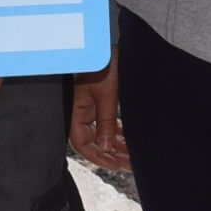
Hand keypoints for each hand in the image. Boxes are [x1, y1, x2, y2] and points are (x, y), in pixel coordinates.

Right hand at [70, 57, 128, 172]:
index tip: (115, 166)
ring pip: (103, 134)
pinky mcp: (102, 102)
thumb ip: (105, 123)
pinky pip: (109, 124)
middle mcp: (82, 112)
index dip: (98, 157)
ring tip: (133, 156)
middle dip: (111, 154)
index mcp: (76, 111)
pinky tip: (131, 140)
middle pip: (94, 142)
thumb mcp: (107, 96)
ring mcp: (92, 108)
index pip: (82, 143)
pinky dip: (119, 133)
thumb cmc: (105, 65)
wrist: (111, 44)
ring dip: (117, 145)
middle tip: (129, 165)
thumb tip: (106, 148)